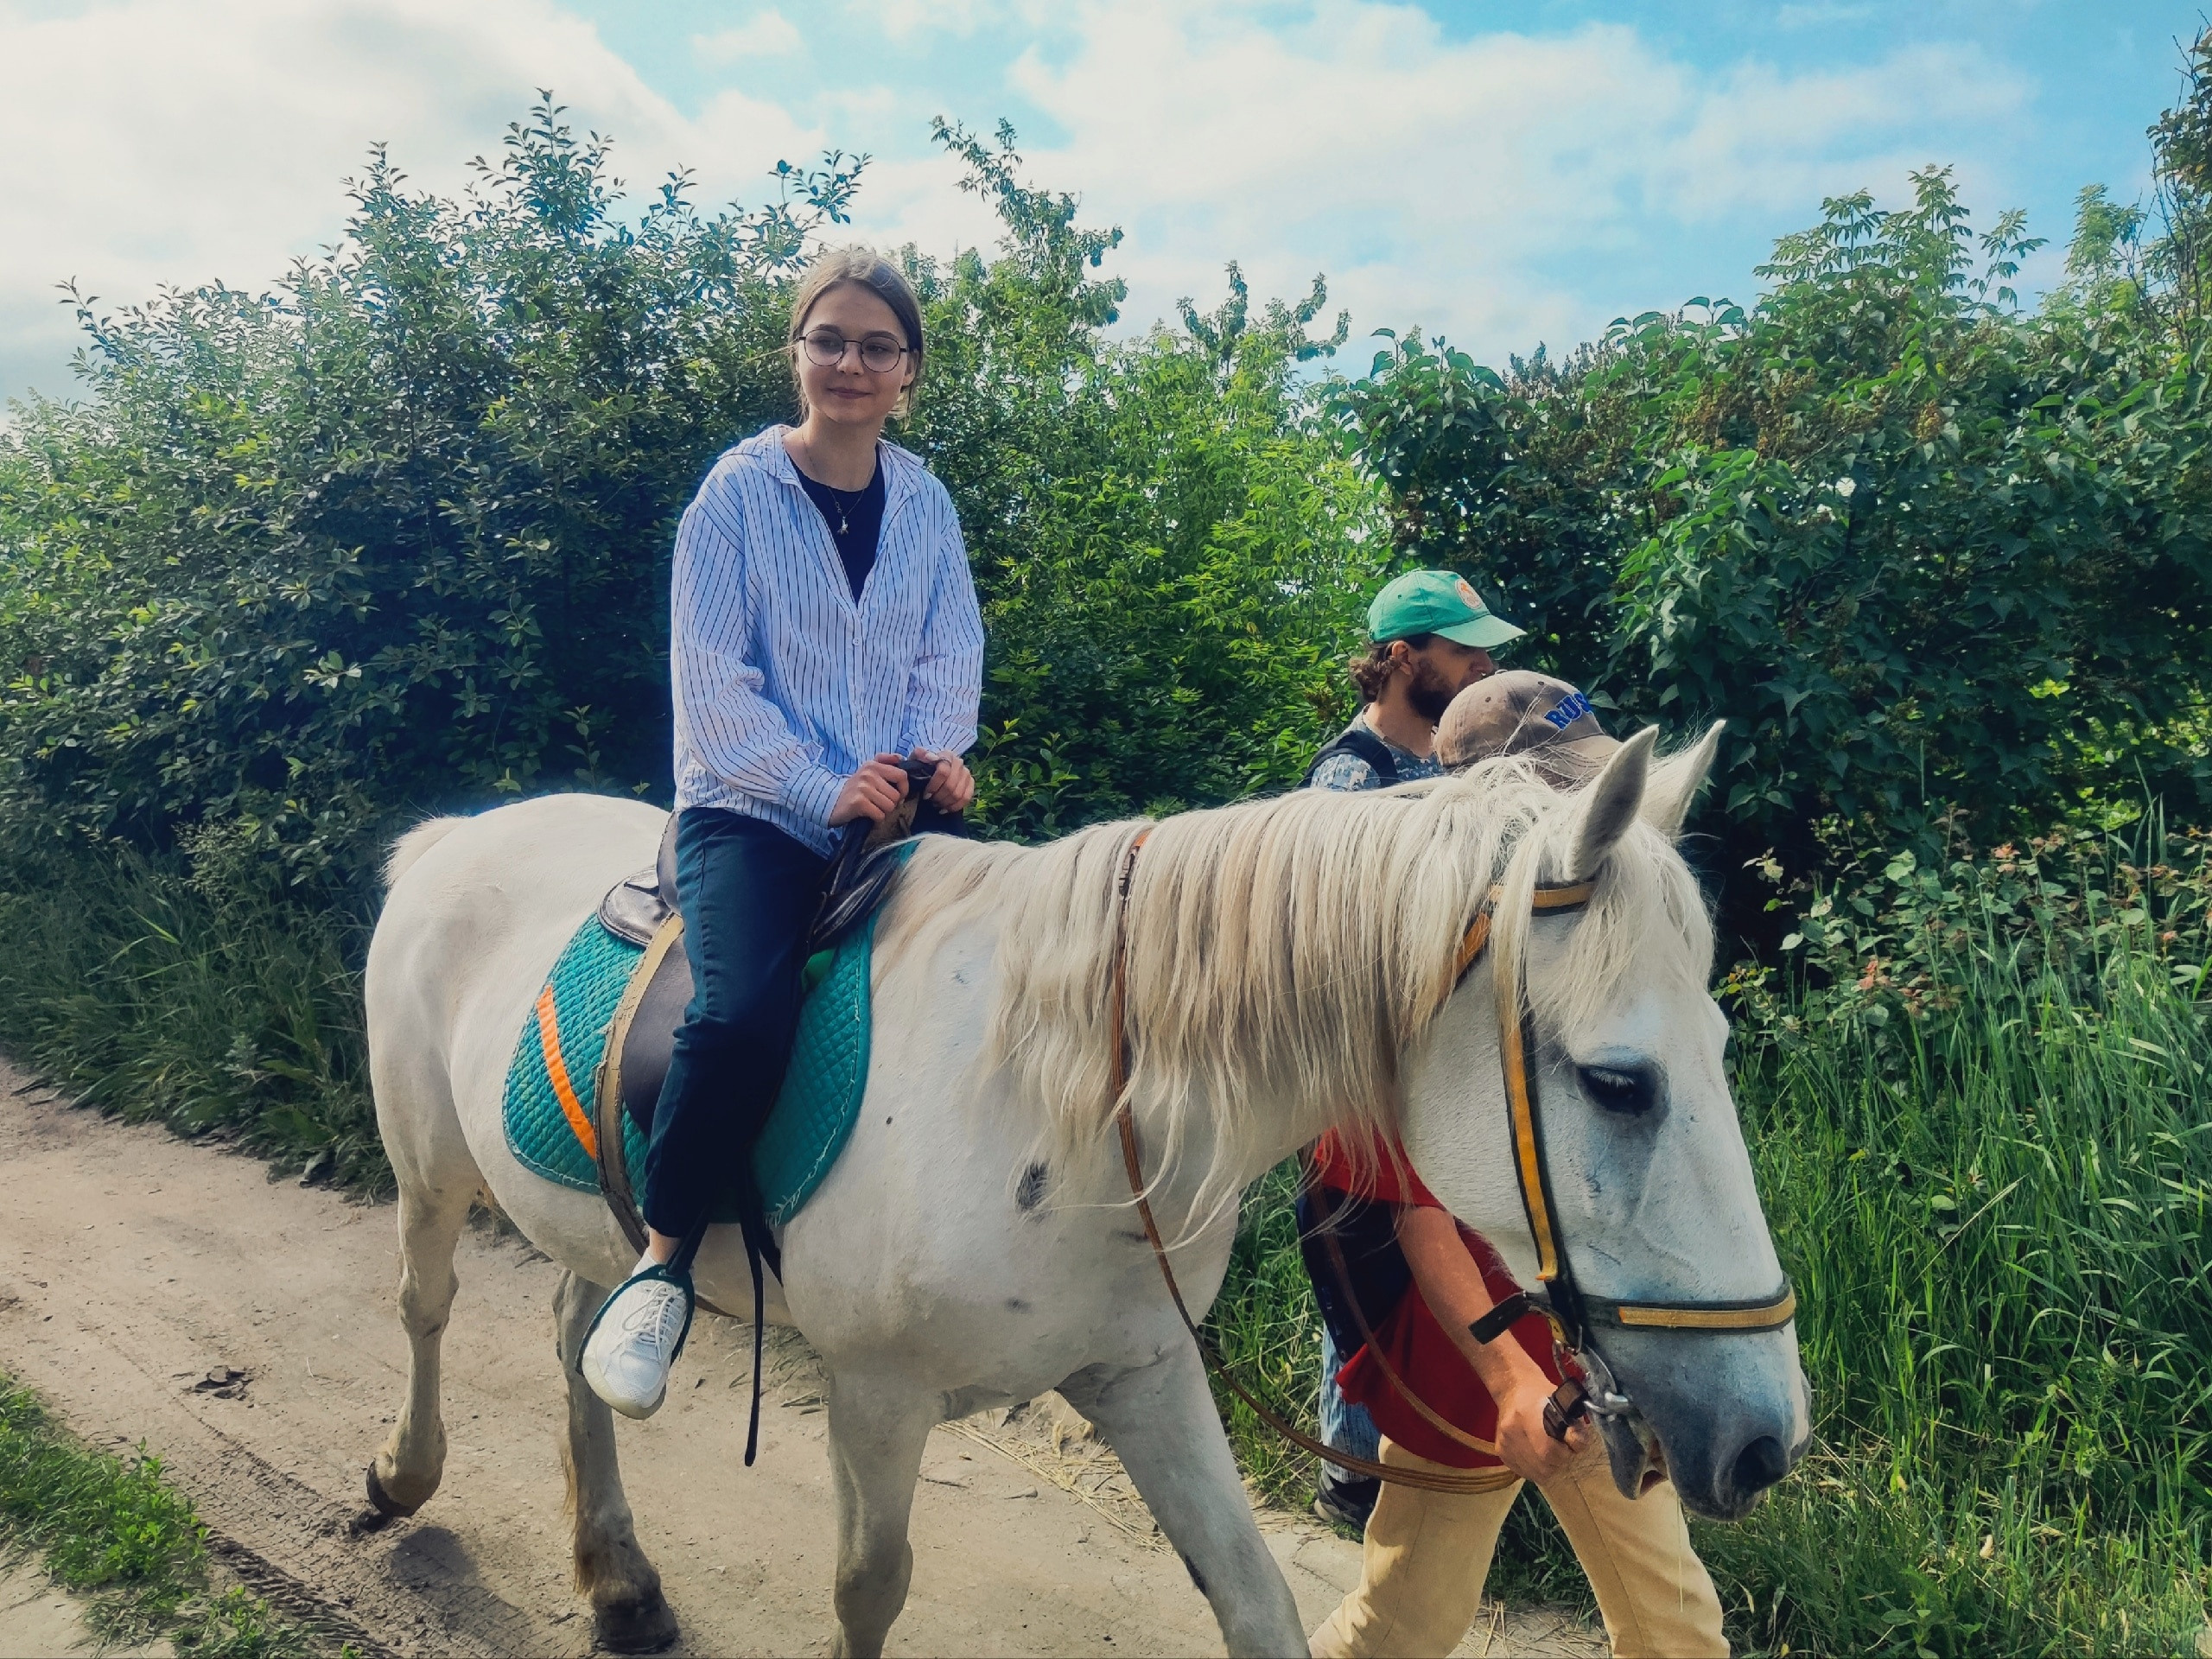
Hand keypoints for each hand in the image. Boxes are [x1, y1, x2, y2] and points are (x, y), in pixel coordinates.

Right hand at [828, 754, 911, 825]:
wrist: (832, 802)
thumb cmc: (855, 789)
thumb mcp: (868, 771)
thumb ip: (884, 762)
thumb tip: (899, 757)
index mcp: (873, 765)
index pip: (902, 775)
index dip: (904, 788)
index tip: (898, 794)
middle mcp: (868, 774)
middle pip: (896, 795)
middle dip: (892, 803)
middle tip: (880, 803)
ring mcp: (863, 788)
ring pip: (889, 806)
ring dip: (884, 811)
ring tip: (874, 808)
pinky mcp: (858, 803)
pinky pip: (880, 815)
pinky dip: (876, 818)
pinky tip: (868, 814)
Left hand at [910, 748, 974, 812]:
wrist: (930, 773)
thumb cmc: (922, 767)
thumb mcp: (916, 759)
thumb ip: (919, 755)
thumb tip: (929, 756)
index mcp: (947, 755)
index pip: (943, 772)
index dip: (934, 786)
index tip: (925, 795)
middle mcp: (959, 763)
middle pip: (951, 785)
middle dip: (939, 797)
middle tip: (931, 801)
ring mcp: (966, 773)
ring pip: (958, 794)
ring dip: (945, 802)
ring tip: (936, 804)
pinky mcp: (971, 783)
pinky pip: (966, 798)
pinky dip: (955, 806)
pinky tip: (945, 809)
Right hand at [1493, 1362, 1589, 1485]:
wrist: (1512, 1388)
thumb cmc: (1540, 1394)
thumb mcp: (1562, 1403)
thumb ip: (1574, 1426)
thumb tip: (1577, 1445)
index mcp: (1526, 1414)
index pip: (1547, 1451)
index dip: (1564, 1454)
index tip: (1570, 1447)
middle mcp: (1511, 1431)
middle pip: (1542, 1467)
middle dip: (1558, 1463)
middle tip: (1562, 1450)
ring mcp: (1503, 1443)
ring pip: (1534, 1474)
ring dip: (1548, 1468)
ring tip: (1551, 1453)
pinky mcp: (1500, 1451)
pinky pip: (1524, 1472)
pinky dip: (1536, 1469)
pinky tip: (1538, 1456)